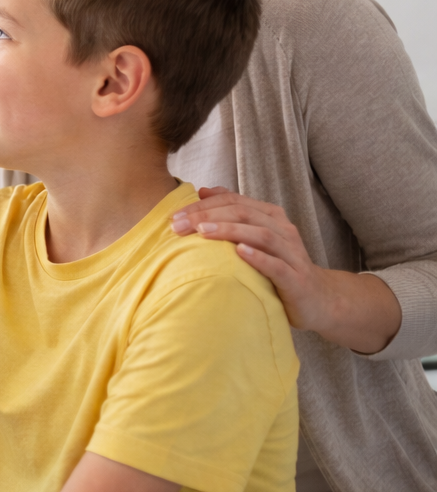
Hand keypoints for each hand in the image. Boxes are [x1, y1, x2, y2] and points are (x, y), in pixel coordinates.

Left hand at [171, 186, 400, 353]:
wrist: (318, 300)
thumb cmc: (278, 267)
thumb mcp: (255, 237)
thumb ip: (232, 213)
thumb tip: (203, 190)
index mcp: (271, 216)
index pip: (234, 201)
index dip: (203, 205)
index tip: (174, 216)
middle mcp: (283, 230)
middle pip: (244, 213)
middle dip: (209, 215)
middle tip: (180, 225)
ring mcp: (292, 254)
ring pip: (261, 234)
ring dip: (230, 231)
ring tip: (203, 232)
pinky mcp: (296, 279)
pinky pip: (277, 265)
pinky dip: (258, 257)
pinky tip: (239, 253)